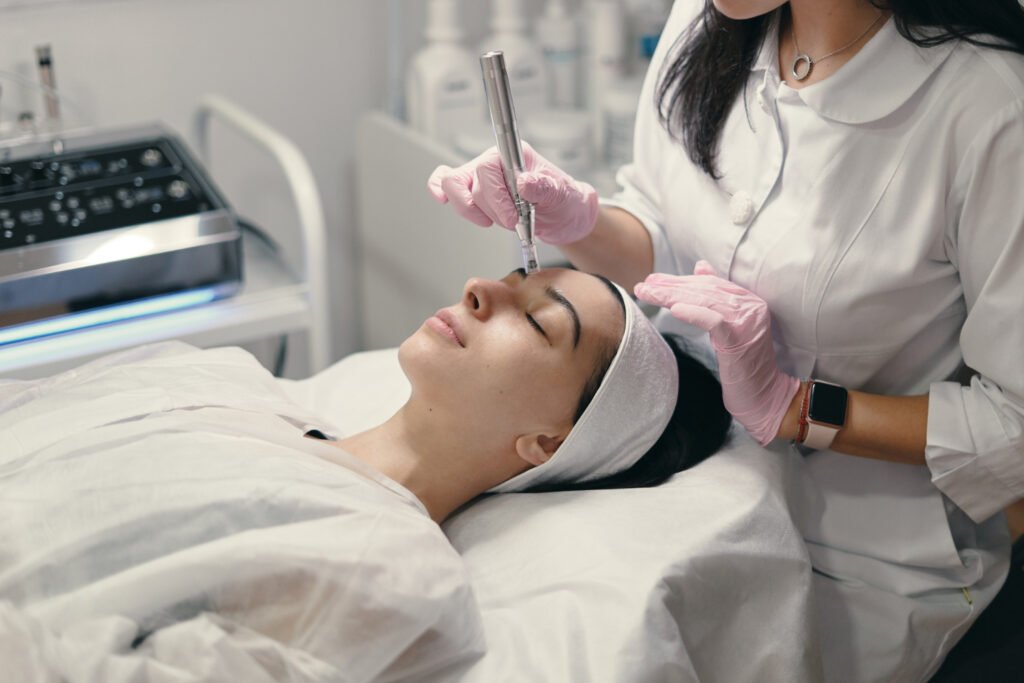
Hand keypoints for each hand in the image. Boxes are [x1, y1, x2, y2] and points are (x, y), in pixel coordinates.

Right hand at [427, 142, 599, 245]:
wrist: (563, 215)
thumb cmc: (563, 200)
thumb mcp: (562, 195)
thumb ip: (544, 188)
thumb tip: (524, 183)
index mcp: (514, 155)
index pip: (487, 167)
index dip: (495, 196)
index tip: (512, 218)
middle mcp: (494, 162)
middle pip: (470, 182)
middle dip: (492, 210)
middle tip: (514, 223)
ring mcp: (481, 177)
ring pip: (455, 187)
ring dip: (474, 212)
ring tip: (499, 221)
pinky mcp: (474, 192)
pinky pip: (445, 183)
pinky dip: (439, 190)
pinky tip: (442, 200)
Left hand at [634, 261, 799, 444]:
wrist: (765, 395)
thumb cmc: (743, 364)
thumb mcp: (728, 325)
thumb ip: (717, 297)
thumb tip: (701, 266)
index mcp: (748, 300)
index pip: (709, 283)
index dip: (680, 280)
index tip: (653, 280)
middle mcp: (751, 306)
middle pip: (704, 290)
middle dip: (670, 286)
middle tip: (644, 286)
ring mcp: (748, 322)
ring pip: (705, 301)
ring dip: (672, 296)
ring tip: (648, 293)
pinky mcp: (740, 340)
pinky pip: (714, 321)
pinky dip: (693, 313)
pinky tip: (674, 309)